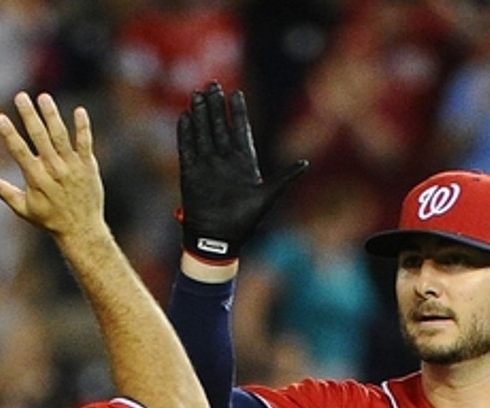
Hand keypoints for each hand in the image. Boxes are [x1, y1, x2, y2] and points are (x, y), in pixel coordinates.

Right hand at [0, 92, 103, 246]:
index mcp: (36, 179)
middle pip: (39, 137)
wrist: (81, 230)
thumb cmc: (51, 220)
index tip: (0, 117)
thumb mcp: (25, 210)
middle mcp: (53, 170)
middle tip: (20, 96)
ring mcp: (71, 166)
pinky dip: (83, 127)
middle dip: (29, 116)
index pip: (19, 151)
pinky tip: (79, 111)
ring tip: (44, 98)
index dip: (9, 133)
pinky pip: (85, 143)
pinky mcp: (88, 166)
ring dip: (52, 115)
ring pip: (60, 136)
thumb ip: (6, 193)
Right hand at [177, 81, 307, 262]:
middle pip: (219, 125)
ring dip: (200, 114)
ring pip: (203, 132)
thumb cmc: (244, 221)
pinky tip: (184, 117)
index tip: (236, 94)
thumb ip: (284, 178)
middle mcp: (224, 159)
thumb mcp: (268, 197)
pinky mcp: (190, 173)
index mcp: (244, 161)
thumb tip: (305, 164)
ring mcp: (207, 165)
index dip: (237, 112)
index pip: (240, 129)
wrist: (218, 240)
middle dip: (216, 105)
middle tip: (212, 85)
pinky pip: (187, 149)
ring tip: (197, 94)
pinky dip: (185, 134)